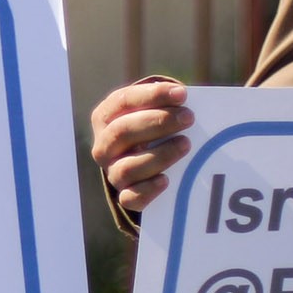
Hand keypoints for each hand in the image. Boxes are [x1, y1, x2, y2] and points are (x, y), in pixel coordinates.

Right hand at [90, 76, 192, 214]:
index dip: (153, 96)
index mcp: (105, 117)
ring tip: (186, 144)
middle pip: (122, 131)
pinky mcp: (125, 196)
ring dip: (159, 155)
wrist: (144, 159)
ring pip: (127, 168)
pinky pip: (130, 198)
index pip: (123, 101)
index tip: (182, 94)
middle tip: (188, 118)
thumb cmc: (153, 126)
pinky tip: (167, 179)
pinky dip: (148, 189)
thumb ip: (165, 101)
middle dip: (158, 122)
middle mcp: (103, 145)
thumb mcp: (153, 108)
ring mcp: (112, 172)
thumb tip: (185, 98)